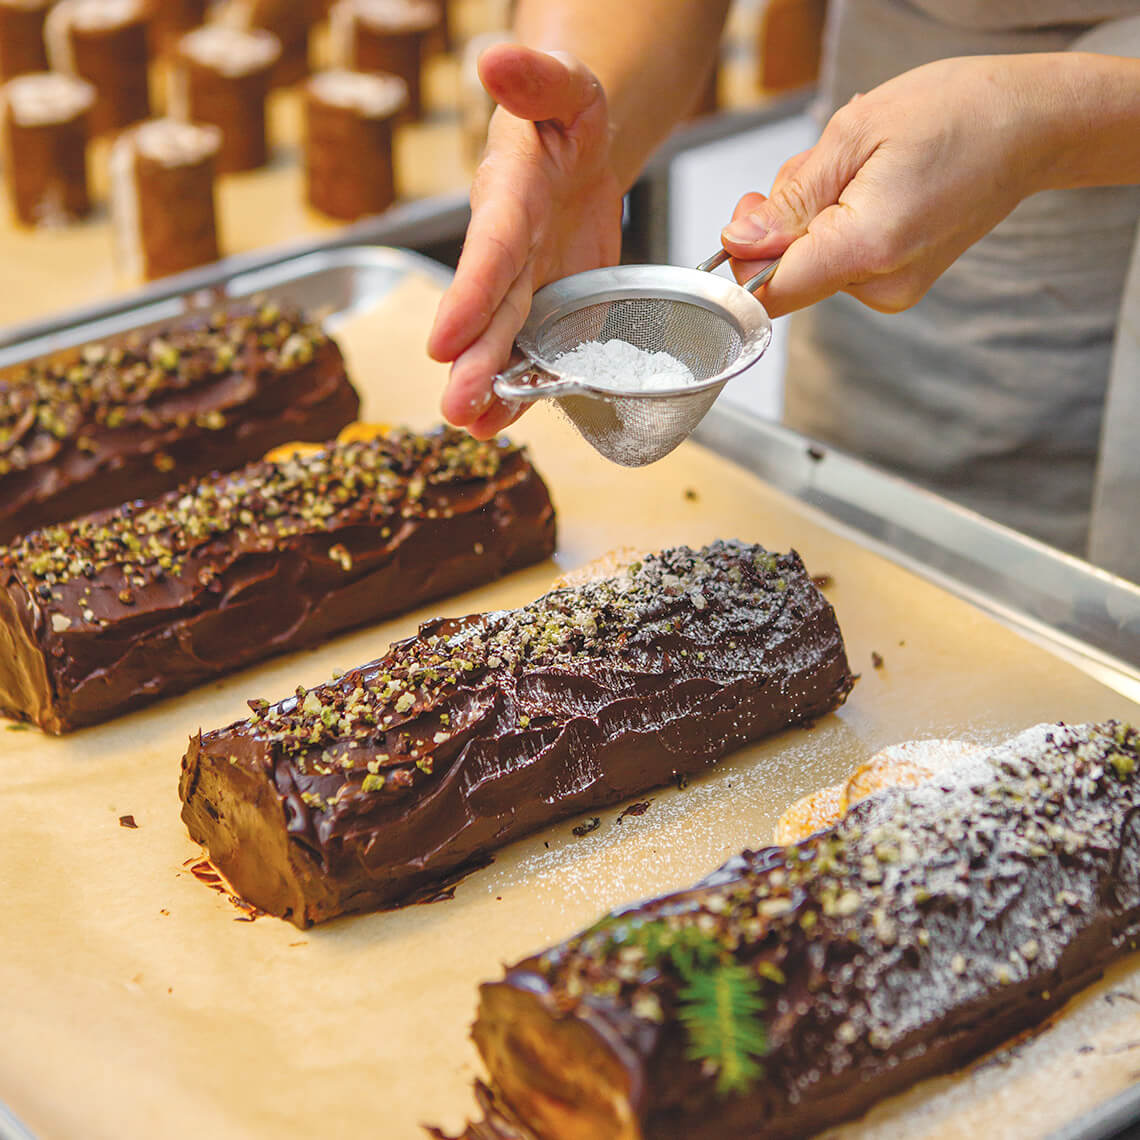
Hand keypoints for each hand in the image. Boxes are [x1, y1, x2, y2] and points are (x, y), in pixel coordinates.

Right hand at [427, 45, 623, 437]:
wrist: (582, 146)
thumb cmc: (569, 114)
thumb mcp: (567, 85)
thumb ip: (537, 77)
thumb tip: (494, 58)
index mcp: (508, 197)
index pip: (490, 249)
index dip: (469, 295)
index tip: (444, 341)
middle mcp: (508, 250)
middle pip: (491, 311)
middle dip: (475, 361)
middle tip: (457, 409)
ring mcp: (528, 284)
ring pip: (508, 340)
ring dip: (494, 387)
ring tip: (476, 428)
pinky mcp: (552, 306)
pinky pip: (538, 348)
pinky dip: (527, 385)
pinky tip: (508, 421)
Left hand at [719, 55, 1065, 316]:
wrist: (1030, 125)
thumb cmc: (956, 113)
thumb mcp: (854, 133)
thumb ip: (790, 199)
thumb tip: (738, 241)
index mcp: (866, 248)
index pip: (770, 292)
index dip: (740, 261)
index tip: (745, 219)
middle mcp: (881, 285)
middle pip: (787, 277)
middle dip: (780, 224)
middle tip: (815, 169)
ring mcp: (893, 291)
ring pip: (811, 266)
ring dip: (811, 218)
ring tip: (859, 171)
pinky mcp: (898, 284)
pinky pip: (839, 263)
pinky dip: (836, 227)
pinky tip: (870, 190)